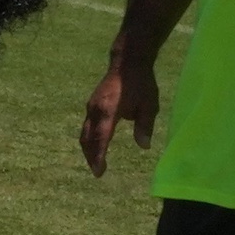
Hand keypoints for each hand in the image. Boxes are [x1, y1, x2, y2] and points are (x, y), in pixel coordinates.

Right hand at [84, 52, 159, 174]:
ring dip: (89, 148)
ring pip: (85, 132)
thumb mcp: (149, 106)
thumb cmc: (141, 84)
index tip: (99, 171)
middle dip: (91, 156)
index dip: (99, 157)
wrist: (127, 63)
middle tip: (98, 171)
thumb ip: (145, 126)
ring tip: (96, 161)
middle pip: (87, 138)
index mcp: (108, 111)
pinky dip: (90, 138)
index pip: (101, 139)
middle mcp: (95, 110)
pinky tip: (98, 143)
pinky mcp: (92, 104)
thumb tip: (143, 146)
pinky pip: (87, 125)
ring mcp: (91, 107)